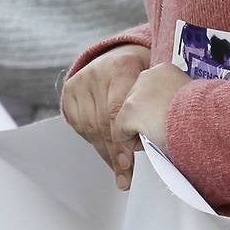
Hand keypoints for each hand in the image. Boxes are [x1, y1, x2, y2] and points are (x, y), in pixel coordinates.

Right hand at [61, 45, 151, 189]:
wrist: (118, 55)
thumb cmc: (142, 71)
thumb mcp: (155, 80)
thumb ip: (153, 104)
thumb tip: (159, 139)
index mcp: (122, 67)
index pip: (116, 111)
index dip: (121, 140)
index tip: (128, 162)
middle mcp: (97, 73)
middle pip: (102, 123)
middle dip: (115, 153)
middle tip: (125, 174)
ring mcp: (81, 82)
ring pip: (91, 127)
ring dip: (106, 151)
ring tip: (119, 168)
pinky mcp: (70, 92)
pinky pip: (80, 125)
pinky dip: (95, 141)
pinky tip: (106, 152)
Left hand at [112, 62, 192, 188]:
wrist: (202, 119)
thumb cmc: (203, 112)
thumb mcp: (191, 98)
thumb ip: (178, 100)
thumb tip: (177, 110)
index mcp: (164, 70)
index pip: (150, 91)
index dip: (157, 108)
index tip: (166, 117)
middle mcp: (147, 76)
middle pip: (136, 102)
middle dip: (145, 118)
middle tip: (162, 130)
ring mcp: (136, 94)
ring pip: (128, 118)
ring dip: (140, 130)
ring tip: (159, 137)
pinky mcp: (128, 112)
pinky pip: (122, 134)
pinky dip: (132, 142)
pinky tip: (151, 141)